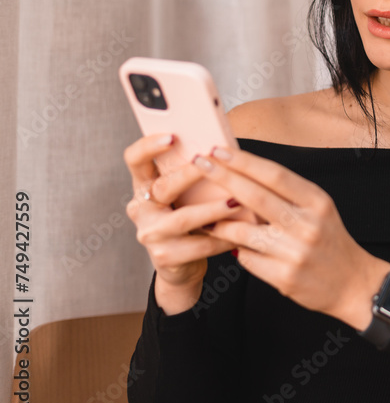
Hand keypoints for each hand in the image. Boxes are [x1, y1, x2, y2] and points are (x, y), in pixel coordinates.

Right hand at [123, 133, 247, 307]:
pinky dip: (223, 237)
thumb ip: (196, 175)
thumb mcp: (188, 195)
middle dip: (191, 174)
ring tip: (238, 201)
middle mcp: (141, 208)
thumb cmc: (191, 219)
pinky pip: (198, 245)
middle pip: (163, 186)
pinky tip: (241, 231)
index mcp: (144, 186)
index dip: (148, 146)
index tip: (173, 136)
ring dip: (213, 209)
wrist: (182, 265)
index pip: (135, 160)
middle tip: (215, 162)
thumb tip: (226, 150)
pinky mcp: (164, 256)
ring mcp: (150, 234)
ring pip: (183, 218)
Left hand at [190, 145, 389, 329]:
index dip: (244, 161)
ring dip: (220, 222)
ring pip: (243, 231)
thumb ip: (287, 196)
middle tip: (199, 163)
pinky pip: (247, 259)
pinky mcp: (284, 277)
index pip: (275, 175)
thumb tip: (244, 175)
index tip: (219, 150)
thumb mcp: (319, 210)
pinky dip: (239, 251)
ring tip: (207, 217)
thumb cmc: (330, 241)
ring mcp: (295, 252)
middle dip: (223, 177)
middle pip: (256, 196)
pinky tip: (239, 248)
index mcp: (317, 202)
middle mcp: (307, 225)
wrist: (353, 284)